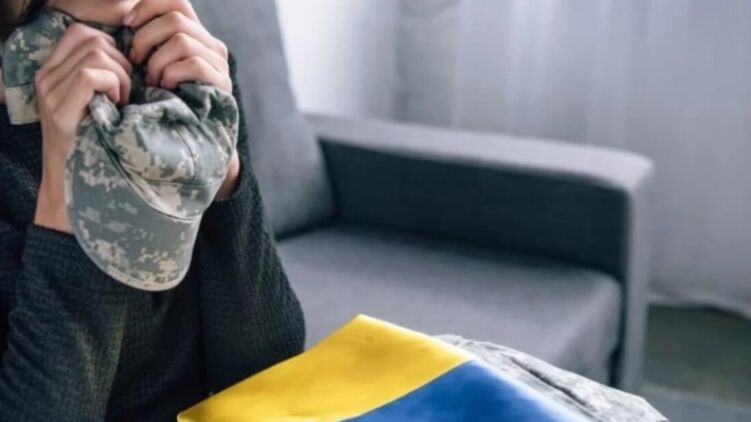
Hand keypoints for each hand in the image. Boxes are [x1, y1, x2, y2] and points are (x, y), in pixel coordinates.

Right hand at [34, 24, 132, 232]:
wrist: (73, 187)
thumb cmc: (99, 145)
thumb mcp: (101, 106)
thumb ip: (107, 79)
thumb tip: (138, 61)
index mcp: (55, 72)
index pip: (83, 34)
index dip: (113, 48)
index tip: (125, 77)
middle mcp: (47, 77)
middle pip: (94, 41)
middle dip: (121, 63)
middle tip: (126, 96)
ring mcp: (51, 92)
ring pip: (96, 54)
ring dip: (120, 76)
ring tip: (121, 104)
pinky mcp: (59, 109)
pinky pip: (92, 76)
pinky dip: (114, 87)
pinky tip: (117, 108)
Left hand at [125, 0, 230, 92]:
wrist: (188, 137)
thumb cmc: (161, 99)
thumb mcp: (152, 64)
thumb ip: (148, 41)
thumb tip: (124, 17)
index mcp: (197, 35)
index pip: (177, 1)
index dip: (149, 6)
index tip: (127, 23)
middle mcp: (212, 45)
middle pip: (176, 18)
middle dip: (146, 37)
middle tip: (135, 60)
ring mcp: (220, 63)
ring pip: (181, 41)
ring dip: (157, 61)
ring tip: (153, 80)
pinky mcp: (221, 81)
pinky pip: (193, 63)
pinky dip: (172, 74)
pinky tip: (166, 88)